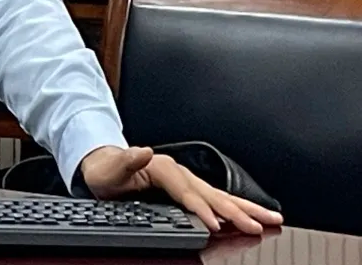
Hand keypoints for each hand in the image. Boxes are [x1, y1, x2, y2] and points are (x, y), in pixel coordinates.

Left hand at [79, 146, 283, 234]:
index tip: (215, 224)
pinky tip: (252, 217)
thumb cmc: (108, 172)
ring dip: (246, 209)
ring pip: (221, 197)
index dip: (201, 209)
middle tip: (258, 226)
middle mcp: (180, 173)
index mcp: (164, 168)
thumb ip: (127, 160)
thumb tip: (144, 151)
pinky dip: (237, 208)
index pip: (187, 193)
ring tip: (272, 219)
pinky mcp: (190, 190)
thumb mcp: (111, 168)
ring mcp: (187, 181)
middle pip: (212, 195)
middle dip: (236, 212)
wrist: (105, 166)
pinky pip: (217, 200)